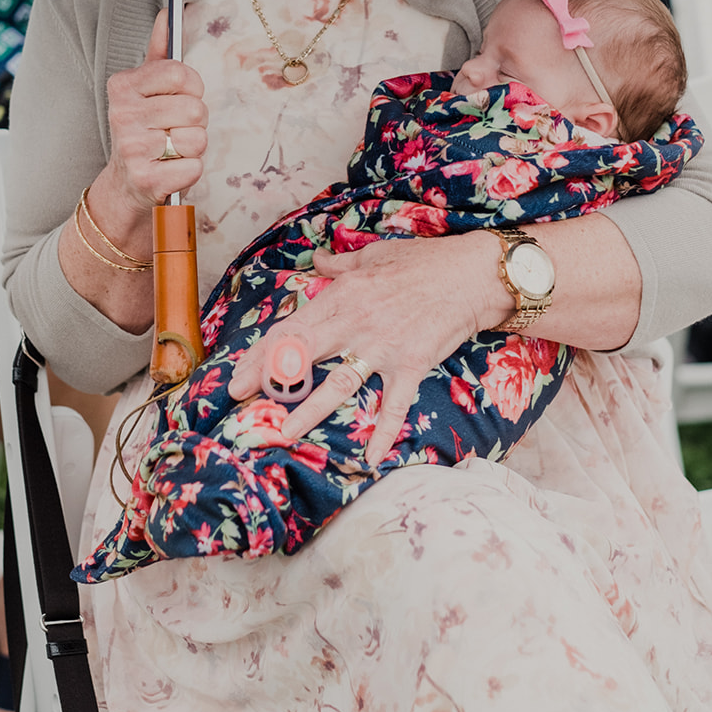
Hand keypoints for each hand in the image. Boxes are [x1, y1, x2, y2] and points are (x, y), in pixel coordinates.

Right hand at [99, 9, 207, 214]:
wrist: (125, 184)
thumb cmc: (144, 130)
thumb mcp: (146, 90)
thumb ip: (159, 52)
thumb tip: (169, 12)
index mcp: (122, 86)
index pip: (181, 74)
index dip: (192, 88)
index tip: (182, 98)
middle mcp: (122, 115)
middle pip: (195, 109)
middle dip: (195, 122)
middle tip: (176, 129)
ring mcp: (132, 149)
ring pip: (198, 139)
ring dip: (193, 148)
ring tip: (173, 150)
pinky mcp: (145, 179)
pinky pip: (194, 167)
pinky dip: (190, 171)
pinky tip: (171, 170)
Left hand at [228, 233, 507, 466]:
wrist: (473, 274)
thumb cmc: (424, 261)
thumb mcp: (375, 254)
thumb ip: (340, 263)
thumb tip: (316, 261)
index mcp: (343, 295)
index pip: (291, 327)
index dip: (261, 352)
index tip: (238, 372)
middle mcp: (357, 322)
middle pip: (302, 354)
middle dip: (267, 377)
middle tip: (238, 398)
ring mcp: (383, 346)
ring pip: (339, 383)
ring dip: (310, 409)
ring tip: (285, 432)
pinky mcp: (411, 364)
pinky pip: (394, 403)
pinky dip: (383, 431)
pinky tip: (371, 456)